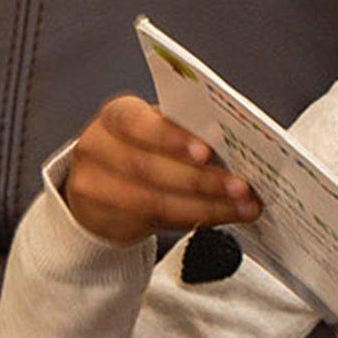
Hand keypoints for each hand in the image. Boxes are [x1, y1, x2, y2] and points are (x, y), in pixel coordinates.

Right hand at [63, 95, 258, 244]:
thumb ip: (187, 133)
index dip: (171, 138)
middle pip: (148, 167)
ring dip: (206, 206)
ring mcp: (95, 186)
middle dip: (201, 180)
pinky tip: (223, 216)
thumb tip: (238, 145)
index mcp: (117, 115)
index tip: (207, 152)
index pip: (136, 122)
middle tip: (241, 187)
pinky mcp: (104, 219)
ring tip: (242, 207)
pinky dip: (196, 220)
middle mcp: (99, 147)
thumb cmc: (144, 148)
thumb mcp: (159, 131)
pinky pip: (155, 222)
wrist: (104, 183)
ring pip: (153, 202)